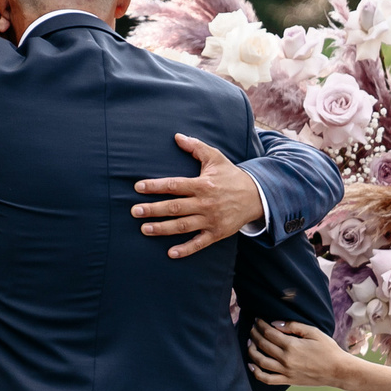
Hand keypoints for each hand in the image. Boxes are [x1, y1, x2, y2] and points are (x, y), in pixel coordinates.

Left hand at [132, 134, 263, 257]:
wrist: (256, 196)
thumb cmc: (231, 176)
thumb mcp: (215, 157)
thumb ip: (196, 147)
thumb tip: (177, 137)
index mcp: (202, 184)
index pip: (175, 185)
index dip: (155, 186)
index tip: (138, 187)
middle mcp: (205, 203)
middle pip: (175, 207)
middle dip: (153, 209)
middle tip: (134, 211)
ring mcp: (211, 220)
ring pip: (183, 226)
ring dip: (162, 228)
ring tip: (144, 229)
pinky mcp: (217, 233)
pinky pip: (199, 243)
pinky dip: (186, 249)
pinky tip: (171, 253)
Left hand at [247, 320, 351, 388]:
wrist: (338, 370)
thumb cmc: (328, 349)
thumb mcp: (313, 332)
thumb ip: (293, 326)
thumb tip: (275, 324)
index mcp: (292, 345)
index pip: (269, 333)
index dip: (261, 325)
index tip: (258, 320)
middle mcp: (286, 359)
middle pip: (263, 345)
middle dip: (255, 334)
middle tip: (253, 328)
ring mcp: (286, 372)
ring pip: (261, 362)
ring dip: (252, 351)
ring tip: (250, 343)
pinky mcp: (287, 381)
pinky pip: (267, 379)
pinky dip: (256, 373)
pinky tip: (252, 365)